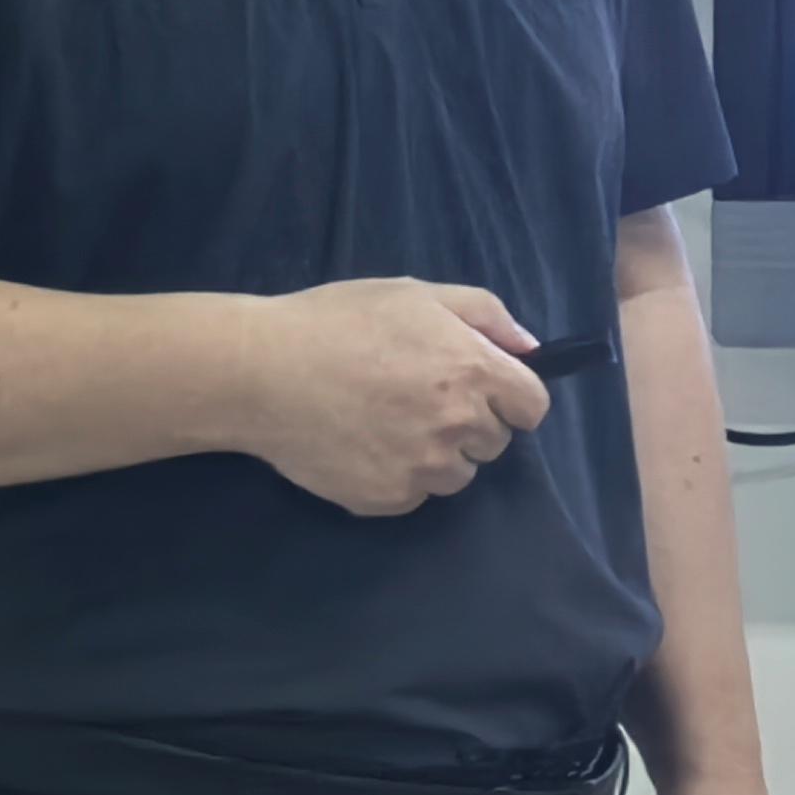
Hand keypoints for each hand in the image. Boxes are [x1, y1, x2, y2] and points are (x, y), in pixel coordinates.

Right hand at [237, 278, 547, 514]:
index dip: (514, 399)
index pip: (532, 407)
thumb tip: (531, 348)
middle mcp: (457, 424)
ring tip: (391, 424)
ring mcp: (423, 467)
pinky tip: (366, 447)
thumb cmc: (339, 321)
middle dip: (471, 424)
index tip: (490, 394)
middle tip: (422, 400)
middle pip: (495, 442)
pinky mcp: (387, 499)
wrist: (261, 371)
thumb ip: (486, 316)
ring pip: (457, 474)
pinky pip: (415, 495)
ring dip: (439, 456)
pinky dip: (400, 477)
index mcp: (474, 370)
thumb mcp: (418, 295)